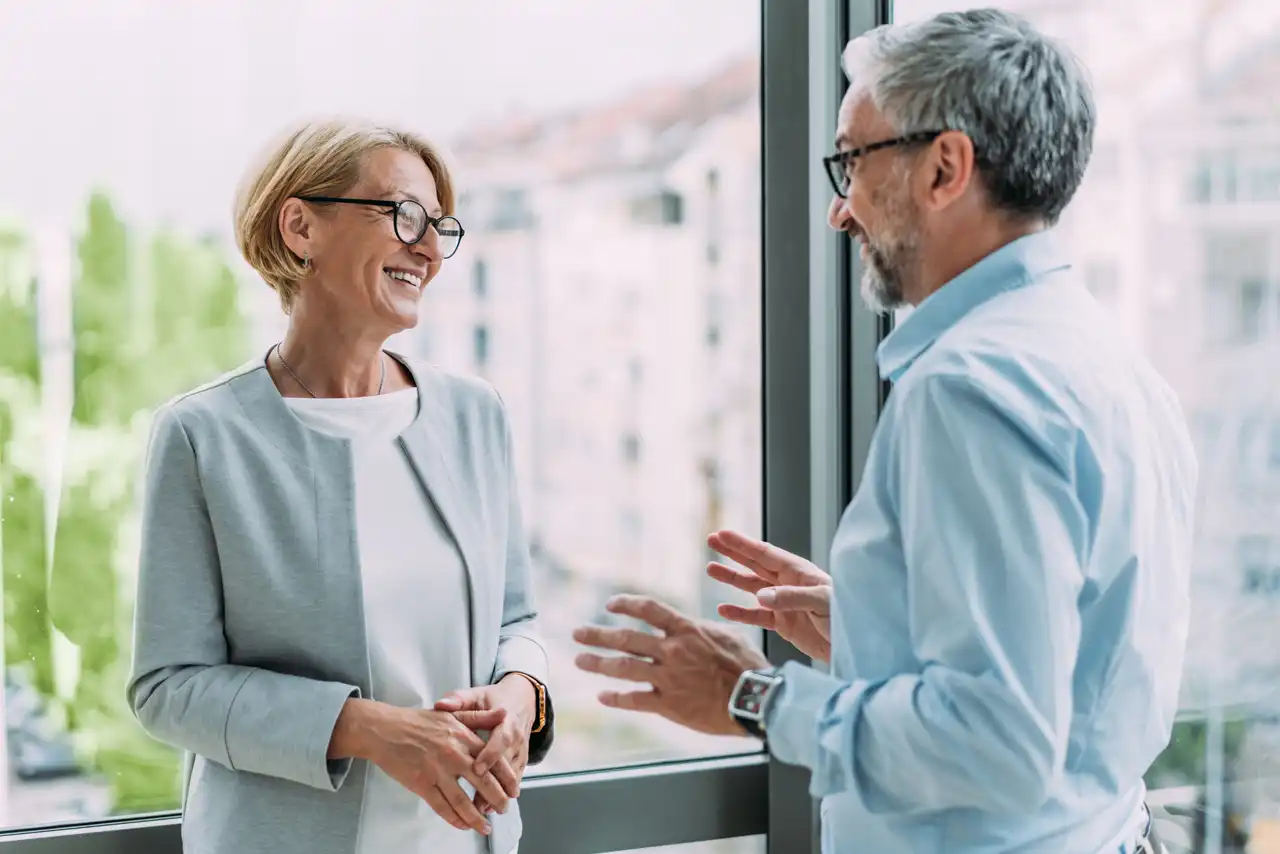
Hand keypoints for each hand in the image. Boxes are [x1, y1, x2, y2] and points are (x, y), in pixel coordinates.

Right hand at [331, 699, 509, 835]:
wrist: (385, 729)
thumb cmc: (418, 721)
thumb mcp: (452, 713)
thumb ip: (480, 717)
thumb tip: (505, 713)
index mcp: (463, 736)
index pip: (492, 760)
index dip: (506, 777)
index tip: (515, 789)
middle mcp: (453, 754)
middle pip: (483, 782)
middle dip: (498, 799)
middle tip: (505, 809)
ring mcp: (436, 771)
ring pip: (462, 800)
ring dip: (477, 816)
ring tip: (486, 826)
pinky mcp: (421, 784)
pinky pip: (441, 807)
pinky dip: (454, 819)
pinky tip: (463, 825)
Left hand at [435, 676, 536, 812]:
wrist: (521, 700)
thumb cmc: (493, 699)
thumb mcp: (475, 695)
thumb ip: (458, 700)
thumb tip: (441, 705)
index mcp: (505, 720)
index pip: (500, 739)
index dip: (490, 755)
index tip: (476, 768)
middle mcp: (516, 737)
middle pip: (508, 764)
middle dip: (497, 785)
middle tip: (481, 804)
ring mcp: (520, 750)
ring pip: (512, 776)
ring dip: (499, 794)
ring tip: (485, 811)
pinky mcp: (521, 760)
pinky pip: (514, 779)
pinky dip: (502, 793)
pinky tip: (490, 807)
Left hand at [573, 595, 768, 735]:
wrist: (755, 699)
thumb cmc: (747, 666)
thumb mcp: (726, 636)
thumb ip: (701, 630)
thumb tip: (688, 627)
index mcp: (686, 630)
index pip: (648, 610)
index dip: (626, 604)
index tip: (609, 605)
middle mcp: (672, 651)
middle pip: (626, 639)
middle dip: (598, 635)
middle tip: (578, 633)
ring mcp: (668, 678)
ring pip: (624, 668)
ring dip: (598, 663)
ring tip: (580, 660)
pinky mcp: (669, 704)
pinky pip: (635, 700)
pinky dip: (616, 698)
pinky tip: (602, 696)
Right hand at [707, 529, 833, 662]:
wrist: (854, 646)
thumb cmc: (845, 617)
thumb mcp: (821, 602)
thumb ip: (790, 597)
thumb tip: (760, 595)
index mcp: (799, 572)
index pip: (765, 554)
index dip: (743, 544)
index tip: (722, 534)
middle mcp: (788, 584)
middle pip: (755, 564)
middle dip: (733, 553)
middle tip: (711, 540)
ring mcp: (784, 603)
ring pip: (752, 587)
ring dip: (732, 579)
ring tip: (711, 569)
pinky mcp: (784, 624)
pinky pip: (756, 616)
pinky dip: (740, 612)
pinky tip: (724, 608)